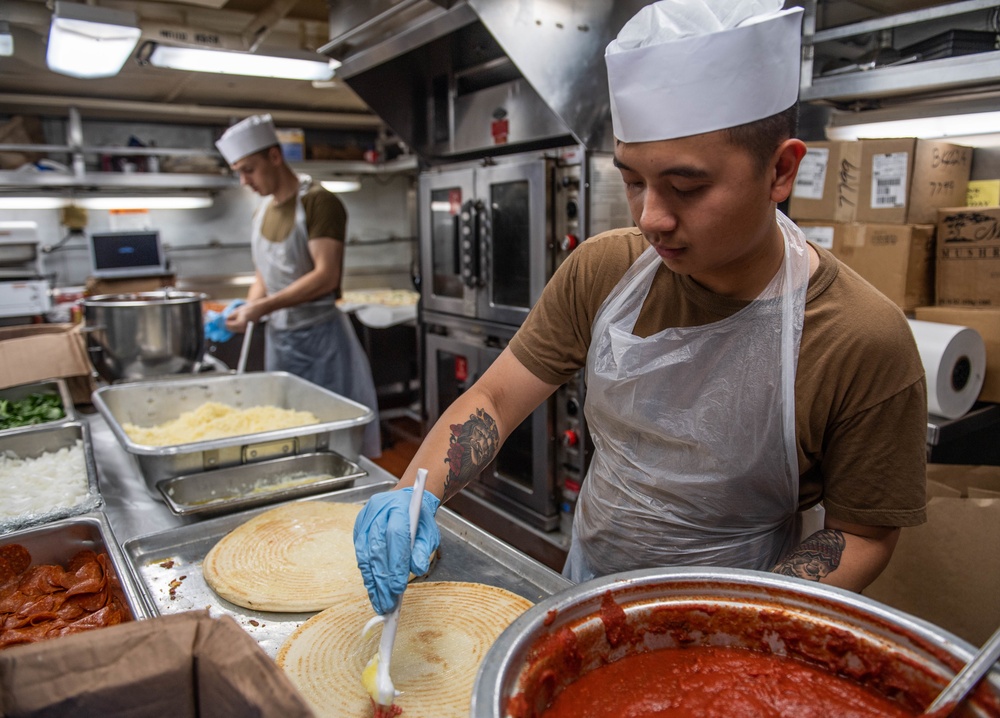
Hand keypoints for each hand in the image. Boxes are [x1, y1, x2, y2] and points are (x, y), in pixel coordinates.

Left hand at [224, 299, 261, 331]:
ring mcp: (246, 330)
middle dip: (228, 325)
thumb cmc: (248, 309)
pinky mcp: (248, 330)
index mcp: (240, 323)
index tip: (223, 319)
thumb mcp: (236, 311)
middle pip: (231, 329)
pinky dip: (236, 327)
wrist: (258, 310)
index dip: (225, 322)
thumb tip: (225, 320)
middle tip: (226, 320)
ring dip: (232, 326)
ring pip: (235, 330)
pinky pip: (239, 330)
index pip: (229, 325)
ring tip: (232, 320)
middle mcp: (243, 328)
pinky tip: (237, 322)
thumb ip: (230, 316)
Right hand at [354, 487, 440, 613]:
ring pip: (365, 555)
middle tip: (387, 603)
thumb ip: (423, 549)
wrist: (404, 501)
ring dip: (372, 582)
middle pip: (377, 549)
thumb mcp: (429, 531)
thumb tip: (417, 569)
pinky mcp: (358, 528)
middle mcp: (378, 512)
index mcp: (399, 507)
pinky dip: (367, 575)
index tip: (399, 589)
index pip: (395, 537)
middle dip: (382, 579)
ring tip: (379, 602)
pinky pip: (360, 555)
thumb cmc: (418, 519)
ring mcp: (365, 519)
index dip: (396, 565)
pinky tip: (373, 590)